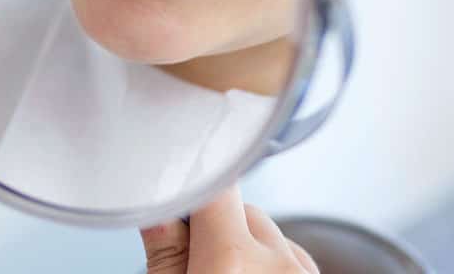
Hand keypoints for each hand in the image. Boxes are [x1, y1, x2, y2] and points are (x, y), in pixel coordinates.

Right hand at [140, 185, 317, 272]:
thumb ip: (165, 252)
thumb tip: (159, 211)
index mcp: (231, 263)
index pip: (216, 188)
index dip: (196, 189)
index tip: (183, 193)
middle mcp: (278, 267)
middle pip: (244, 212)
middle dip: (219, 228)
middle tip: (197, 263)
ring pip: (271, 235)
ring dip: (250, 249)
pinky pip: (294, 258)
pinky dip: (274, 266)